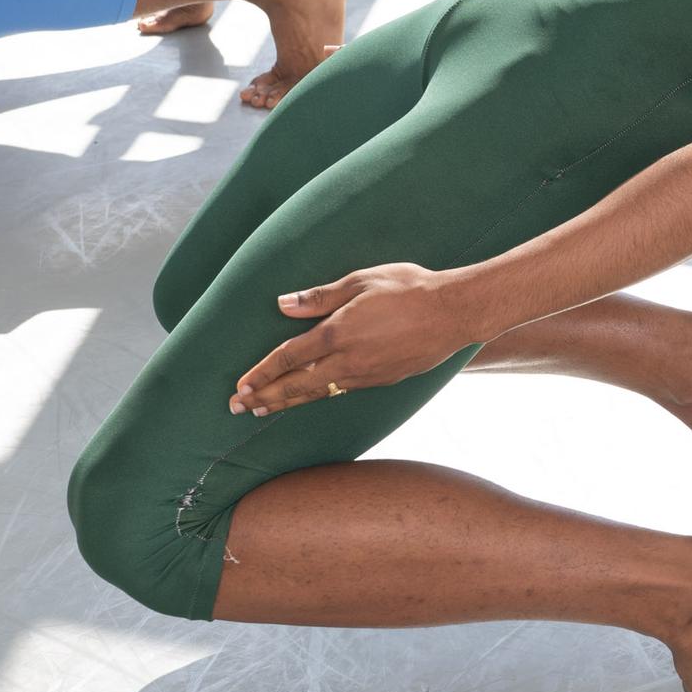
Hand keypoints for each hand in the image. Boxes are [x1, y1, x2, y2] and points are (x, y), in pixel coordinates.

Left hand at [231, 264, 479, 413]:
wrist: (454, 313)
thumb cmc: (409, 288)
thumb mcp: (362, 281)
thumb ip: (320, 297)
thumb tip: (283, 305)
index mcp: (337, 332)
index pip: (288, 357)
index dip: (262, 372)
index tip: (240, 385)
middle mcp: (347, 360)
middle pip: (296, 384)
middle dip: (264, 396)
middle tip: (237, 408)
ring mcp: (365, 375)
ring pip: (317, 393)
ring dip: (286, 402)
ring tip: (263, 410)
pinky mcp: (381, 380)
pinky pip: (340, 392)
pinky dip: (317, 397)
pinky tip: (308, 397)